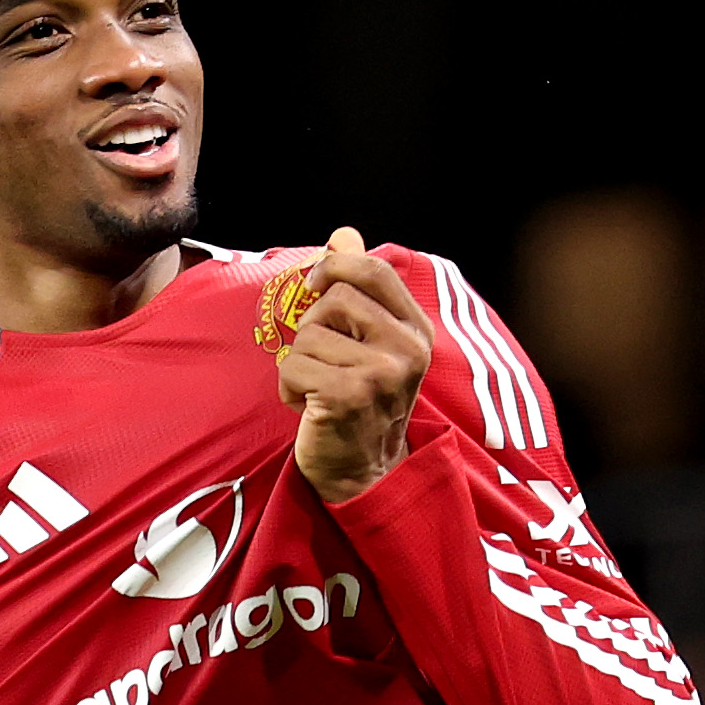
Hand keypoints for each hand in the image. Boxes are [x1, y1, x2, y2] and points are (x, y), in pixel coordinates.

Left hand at [278, 225, 432, 504]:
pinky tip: (307, 406)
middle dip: (312, 329)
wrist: (363, 470)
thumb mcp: (369, 342)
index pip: (373, 270)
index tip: (316, 286)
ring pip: (308, 336)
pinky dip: (288, 388)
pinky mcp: (349, 396)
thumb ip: (358, 288)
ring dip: (299, 363)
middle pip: (334, 300)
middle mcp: (407, 350)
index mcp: (416, 330)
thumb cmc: (360, 400)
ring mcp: (381, 374)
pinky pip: (293, 367)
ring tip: (317, 388)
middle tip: (321, 361)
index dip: (335, 267)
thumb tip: (344, 234)